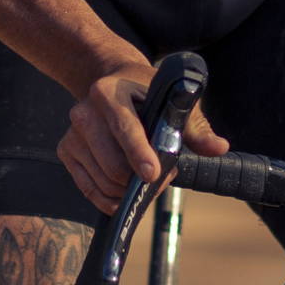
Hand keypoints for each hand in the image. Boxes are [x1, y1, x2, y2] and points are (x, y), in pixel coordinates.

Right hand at [57, 59, 228, 212]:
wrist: (112, 84)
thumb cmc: (146, 95)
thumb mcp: (172, 102)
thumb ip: (195, 127)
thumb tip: (218, 148)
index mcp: (108, 93)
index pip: (124, 128)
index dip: (139, 153)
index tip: (153, 174)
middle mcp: (83, 112)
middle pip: (112, 164)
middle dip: (140, 179)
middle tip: (162, 175)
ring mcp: (72, 134)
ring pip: (103, 181)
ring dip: (129, 190)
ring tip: (146, 177)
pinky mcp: (66, 152)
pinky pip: (89, 190)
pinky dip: (111, 199)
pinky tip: (126, 194)